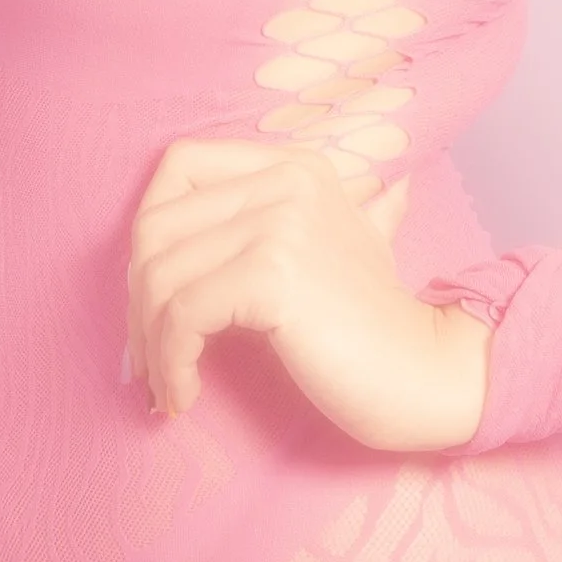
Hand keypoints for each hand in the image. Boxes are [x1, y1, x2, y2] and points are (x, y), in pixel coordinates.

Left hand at [125, 136, 492, 453]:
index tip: (155, 297)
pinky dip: (170, 362)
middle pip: (155, 225)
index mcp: (294, 166)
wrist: (424, 373)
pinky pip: (182, 315)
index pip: (179, 166)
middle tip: (152, 357)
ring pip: (160, 275)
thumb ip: (326, 212)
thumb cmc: (374, 326)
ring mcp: (280, 223)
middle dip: (138, 300)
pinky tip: (184, 395)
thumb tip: (365, 193)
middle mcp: (286, 180)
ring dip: (149, 342)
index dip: (149, 232)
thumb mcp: (351, 245)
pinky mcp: (272, 276)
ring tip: (167, 385)